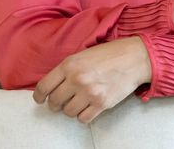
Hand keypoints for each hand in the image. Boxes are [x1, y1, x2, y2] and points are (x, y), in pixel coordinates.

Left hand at [32, 36, 151, 123]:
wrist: (134, 58)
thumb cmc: (109, 54)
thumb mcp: (83, 54)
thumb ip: (67, 68)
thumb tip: (53, 85)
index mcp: (69, 64)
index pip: (43, 86)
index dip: (39, 96)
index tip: (40, 100)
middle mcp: (77, 79)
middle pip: (54, 101)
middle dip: (55, 104)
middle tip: (60, 102)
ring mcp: (89, 92)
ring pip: (68, 112)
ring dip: (70, 110)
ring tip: (78, 102)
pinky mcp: (101, 103)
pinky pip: (83, 118)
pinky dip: (83, 115)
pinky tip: (88, 107)